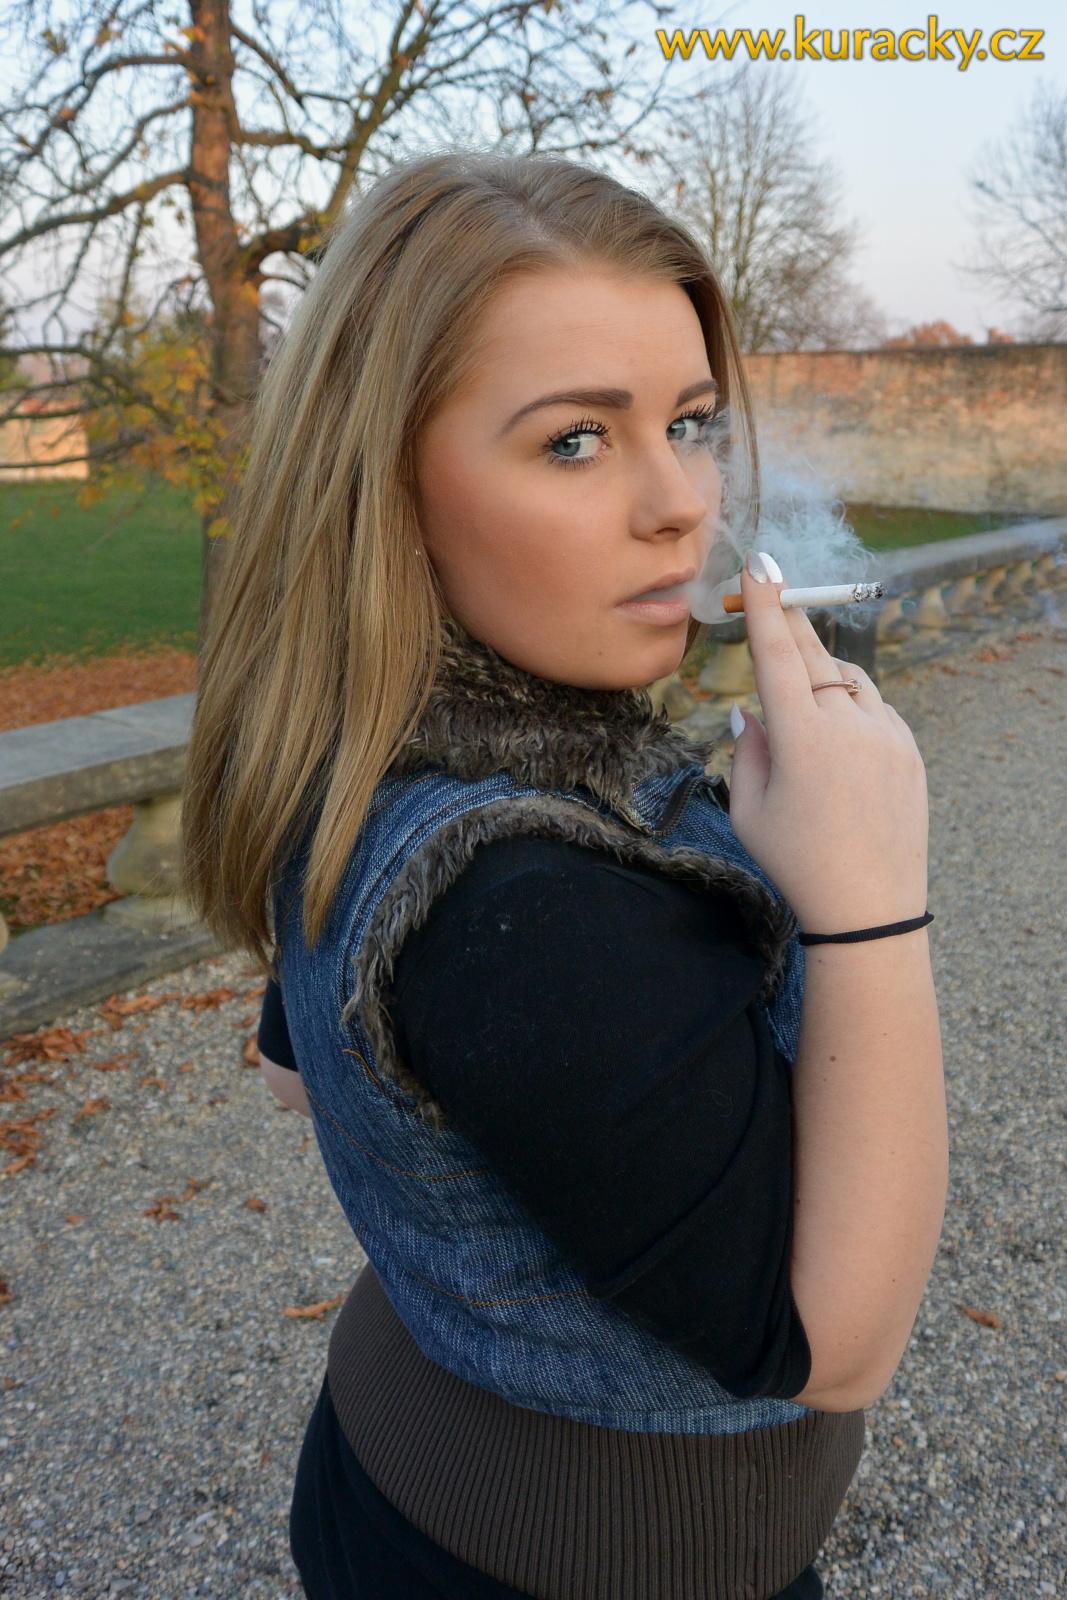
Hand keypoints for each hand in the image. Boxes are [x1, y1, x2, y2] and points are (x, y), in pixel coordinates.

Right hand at [728, 552, 928, 933]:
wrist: (870, 908)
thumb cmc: (796, 863)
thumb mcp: (749, 811)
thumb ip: (747, 750)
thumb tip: (751, 711)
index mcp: (802, 738)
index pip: (778, 654)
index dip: (767, 606)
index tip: (759, 565)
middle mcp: (848, 725)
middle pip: (815, 654)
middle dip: (792, 622)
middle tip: (776, 594)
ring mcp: (887, 735)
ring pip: (850, 679)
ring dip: (822, 675)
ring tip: (802, 708)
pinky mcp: (910, 750)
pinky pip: (876, 709)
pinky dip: (853, 708)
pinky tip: (838, 744)